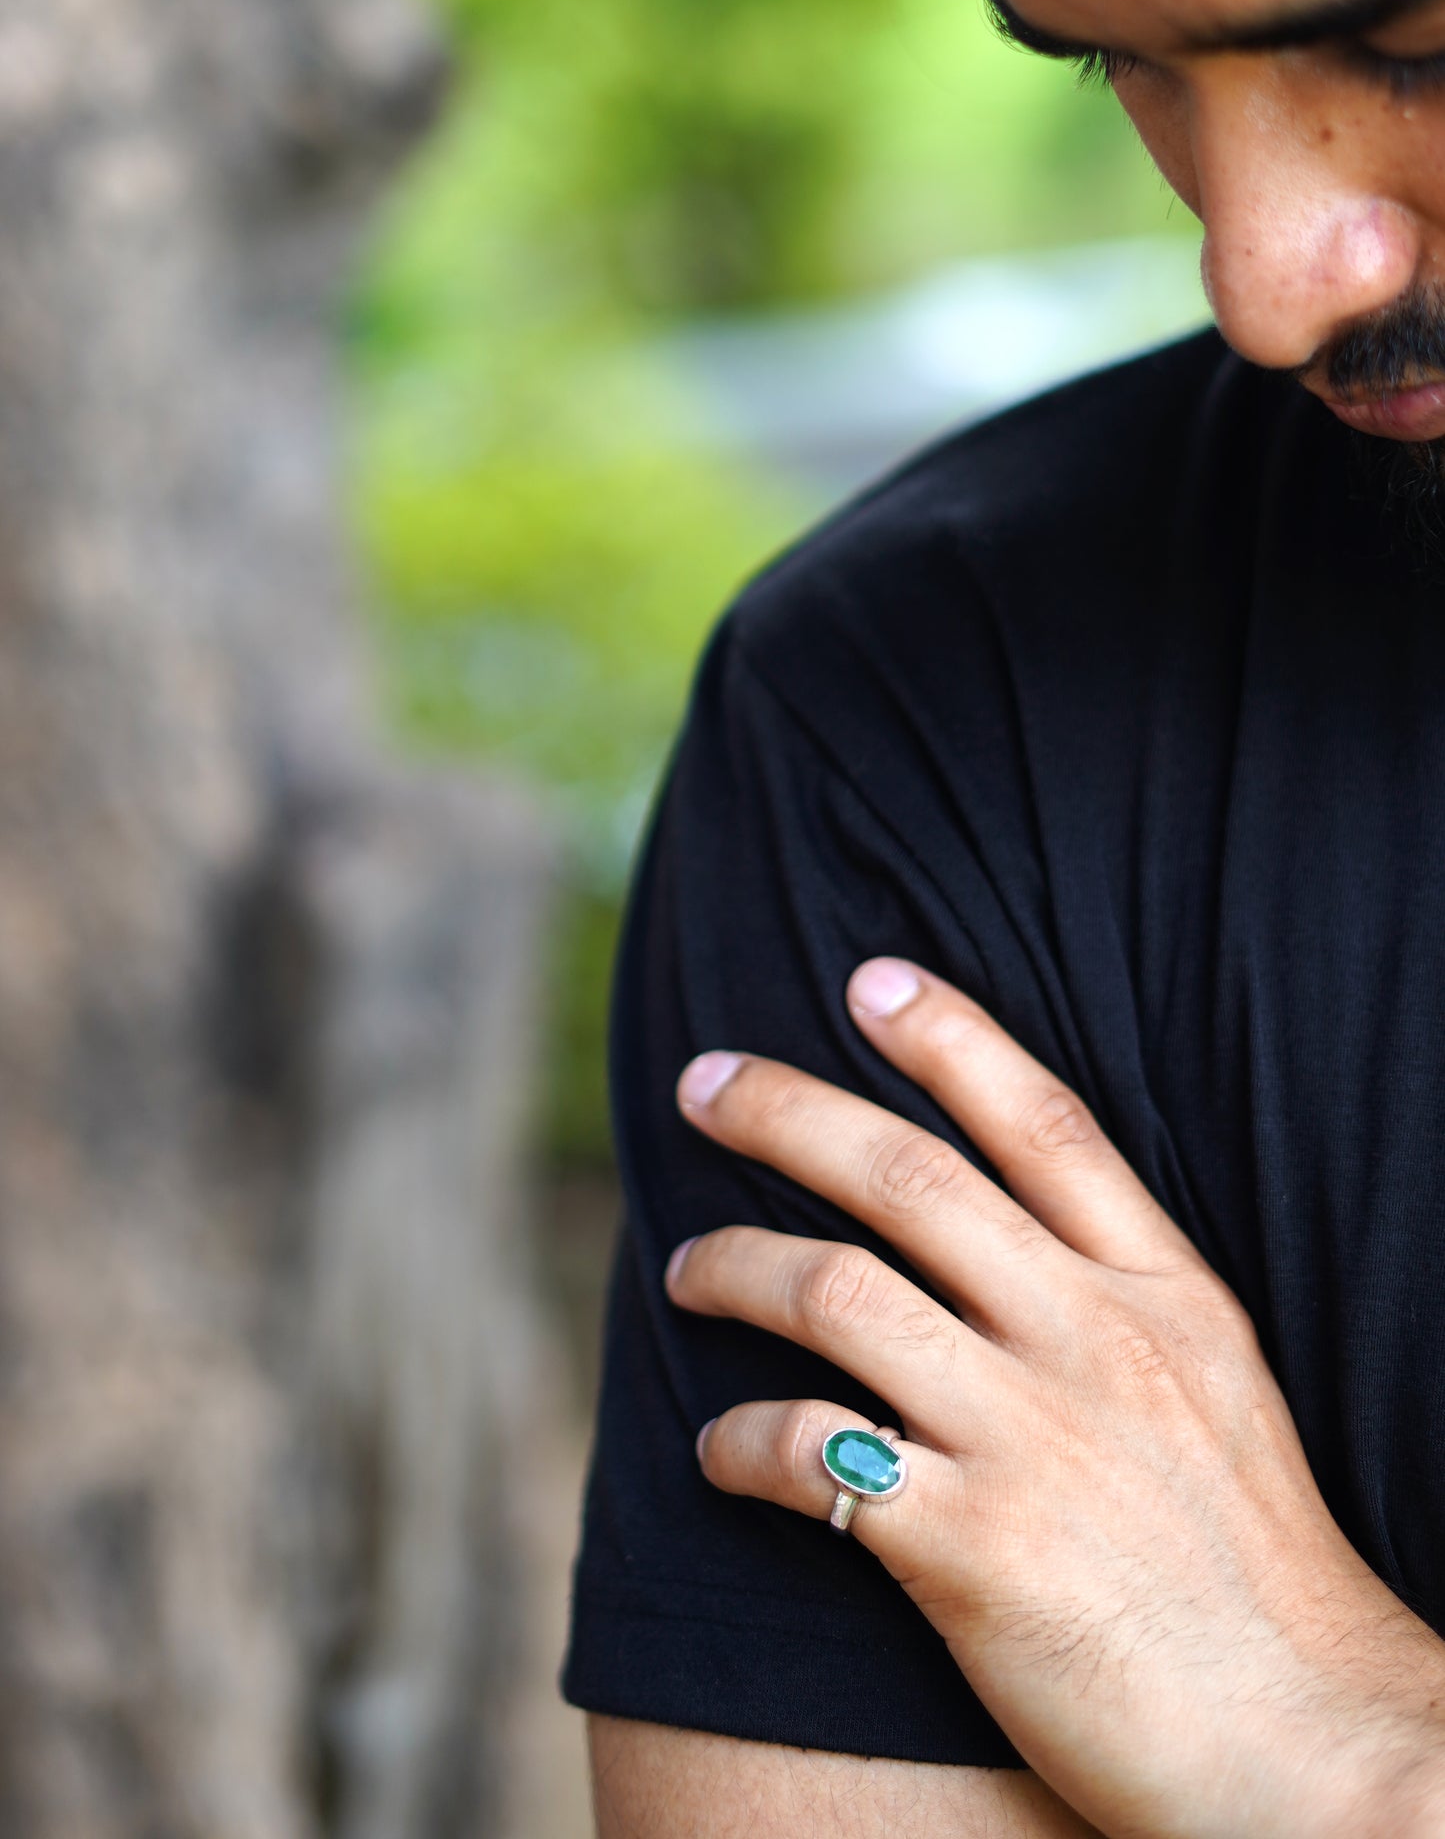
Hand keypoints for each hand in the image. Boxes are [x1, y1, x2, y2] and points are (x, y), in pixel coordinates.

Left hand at [665, 961, 1444, 1838]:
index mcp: (1163, 1295)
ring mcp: (1029, 1439)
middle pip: (907, 1176)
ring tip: (687, 1266)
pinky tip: (715, 1449)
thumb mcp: (1217, 1387)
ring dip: (735, 1265)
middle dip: (785, 1110)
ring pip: (836, 1290)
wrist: (1306, 1740)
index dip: (949, 1036)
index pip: (1043, 1123)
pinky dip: (738, 1441)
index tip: (870, 979)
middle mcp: (1091, 1341)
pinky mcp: (968, 1550)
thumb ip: (1118, 1299)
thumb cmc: (1253, 1568)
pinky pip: (809, 1454)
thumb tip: (1001, 1235)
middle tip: (701, 1083)